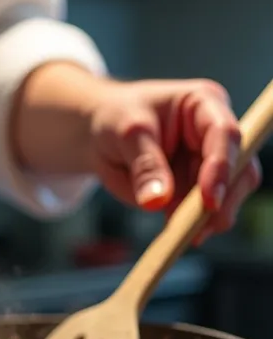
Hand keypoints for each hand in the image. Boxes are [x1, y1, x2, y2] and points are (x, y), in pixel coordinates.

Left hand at [89, 79, 260, 242]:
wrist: (100, 135)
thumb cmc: (115, 118)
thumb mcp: (126, 134)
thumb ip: (145, 165)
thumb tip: (157, 201)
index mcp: (203, 104)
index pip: (225, 135)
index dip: (221, 168)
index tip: (208, 200)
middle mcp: (213, 135)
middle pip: (238, 170)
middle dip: (221, 201)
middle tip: (195, 229)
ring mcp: (207, 165)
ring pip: (226, 197)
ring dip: (206, 219)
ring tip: (177, 232)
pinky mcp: (195, 190)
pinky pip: (204, 214)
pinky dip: (192, 227)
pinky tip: (174, 233)